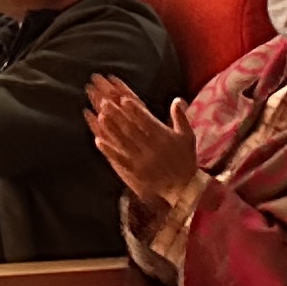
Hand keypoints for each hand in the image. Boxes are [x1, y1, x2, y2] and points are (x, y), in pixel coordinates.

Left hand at [85, 73, 200, 213]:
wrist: (184, 187)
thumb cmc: (186, 159)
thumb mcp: (188, 136)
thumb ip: (181, 117)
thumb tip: (177, 99)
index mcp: (164, 137)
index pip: (146, 120)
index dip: (134, 110)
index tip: (123, 100)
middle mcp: (151, 147)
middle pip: (131, 128)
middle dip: (118, 115)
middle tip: (105, 103)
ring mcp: (142, 160)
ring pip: (123, 142)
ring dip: (111, 129)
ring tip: (100, 117)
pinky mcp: (135, 172)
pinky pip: (119, 159)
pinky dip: (108, 150)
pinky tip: (98, 141)